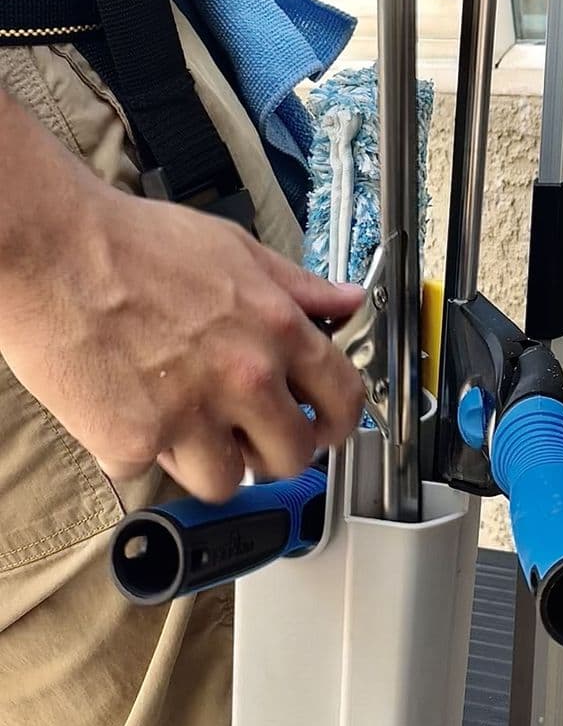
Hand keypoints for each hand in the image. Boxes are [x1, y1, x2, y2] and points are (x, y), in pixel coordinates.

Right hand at [1, 179, 365, 503]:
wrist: (53, 251)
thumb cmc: (133, 244)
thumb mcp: (235, 249)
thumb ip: (298, 286)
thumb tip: (347, 301)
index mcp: (277, 329)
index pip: (343, 398)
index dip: (340, 422)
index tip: (327, 428)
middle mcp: (245, 377)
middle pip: (293, 456)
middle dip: (275, 453)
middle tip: (250, 436)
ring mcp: (192, 414)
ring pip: (227, 481)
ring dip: (209, 463)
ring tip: (183, 425)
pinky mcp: (136, 441)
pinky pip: (150, 470)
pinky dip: (138, 450)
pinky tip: (126, 409)